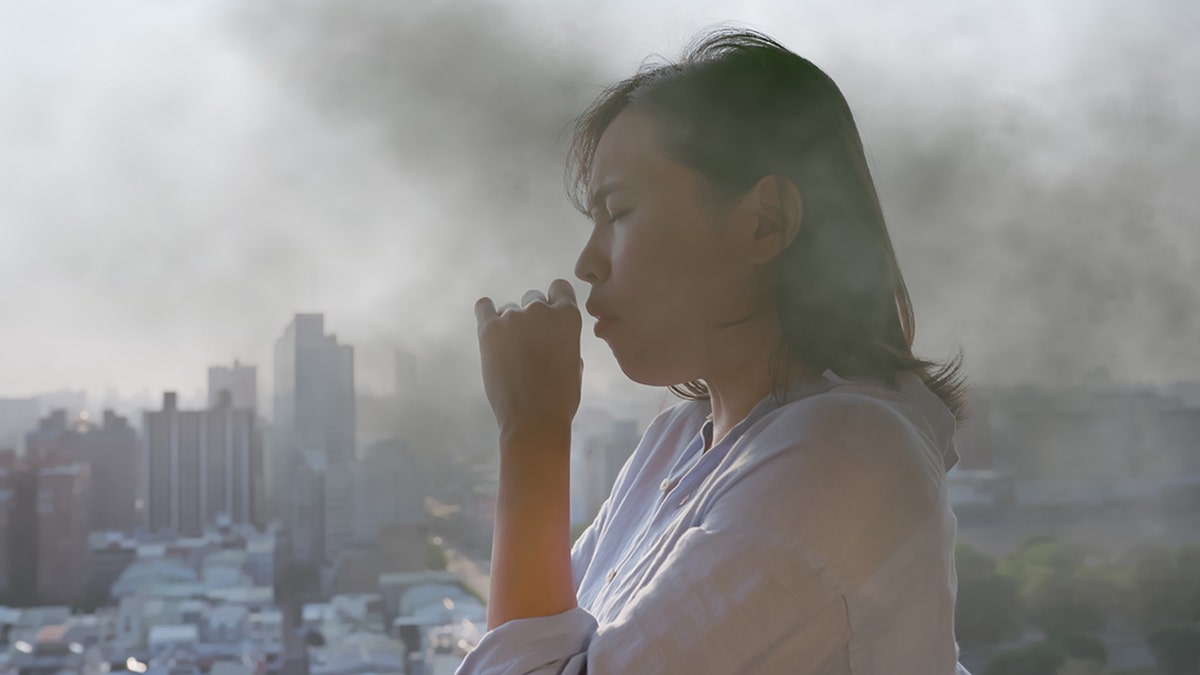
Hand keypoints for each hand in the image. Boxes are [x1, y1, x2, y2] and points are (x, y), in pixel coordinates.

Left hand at [474, 278, 582, 441]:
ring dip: (511, 324)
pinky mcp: (489, 329)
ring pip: (510, 309)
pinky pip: (483, 307)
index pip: (560, 288)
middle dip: (533, 317)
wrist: (533, 419)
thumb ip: (566, 342)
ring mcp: (513, 317)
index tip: (550, 318)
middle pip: (533, 298)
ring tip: (510, 352)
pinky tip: (489, 327)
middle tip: (529, 344)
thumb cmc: (561, 398)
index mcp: (568, 316)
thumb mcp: (575, 365)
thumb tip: (554, 339)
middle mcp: (541, 310)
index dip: (555, 302)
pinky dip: (486, 313)